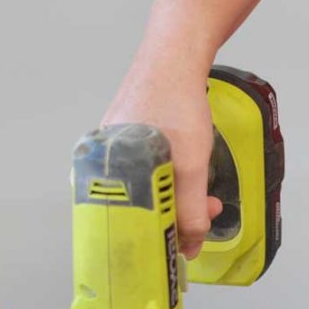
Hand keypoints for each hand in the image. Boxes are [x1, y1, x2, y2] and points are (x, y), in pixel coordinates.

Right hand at [102, 63, 221, 257]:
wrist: (176, 59)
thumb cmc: (174, 106)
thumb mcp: (189, 169)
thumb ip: (190, 212)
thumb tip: (190, 250)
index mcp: (100, 176)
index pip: (123, 229)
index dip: (153, 242)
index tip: (179, 249)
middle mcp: (102, 168)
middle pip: (138, 214)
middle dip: (176, 221)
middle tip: (206, 217)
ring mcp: (116, 155)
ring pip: (148, 195)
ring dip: (181, 202)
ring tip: (208, 198)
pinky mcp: (130, 145)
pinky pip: (150, 177)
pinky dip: (174, 184)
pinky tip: (193, 178)